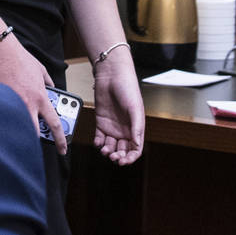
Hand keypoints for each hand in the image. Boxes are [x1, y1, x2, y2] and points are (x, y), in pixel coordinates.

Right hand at [0, 34, 65, 154]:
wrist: (1, 53)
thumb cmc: (21, 59)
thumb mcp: (41, 70)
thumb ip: (48, 82)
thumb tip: (51, 88)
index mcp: (41, 98)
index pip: (54, 124)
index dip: (61, 139)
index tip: (63, 148)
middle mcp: (28, 105)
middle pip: (35, 134)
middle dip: (38, 140)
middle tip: (39, 142)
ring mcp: (13, 106)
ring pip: (20, 129)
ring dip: (23, 131)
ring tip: (23, 130)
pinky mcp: (0, 104)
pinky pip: (6, 119)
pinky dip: (8, 122)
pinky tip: (7, 120)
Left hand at [92, 49, 143, 164]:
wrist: (111, 75)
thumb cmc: (128, 88)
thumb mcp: (135, 108)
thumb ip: (136, 127)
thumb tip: (137, 145)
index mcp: (136, 128)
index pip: (135, 149)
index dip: (131, 158)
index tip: (124, 161)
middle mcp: (124, 129)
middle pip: (122, 150)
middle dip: (118, 156)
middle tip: (113, 156)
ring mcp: (112, 126)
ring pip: (110, 146)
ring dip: (107, 152)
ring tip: (105, 150)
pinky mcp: (101, 122)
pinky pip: (99, 138)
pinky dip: (98, 143)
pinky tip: (98, 143)